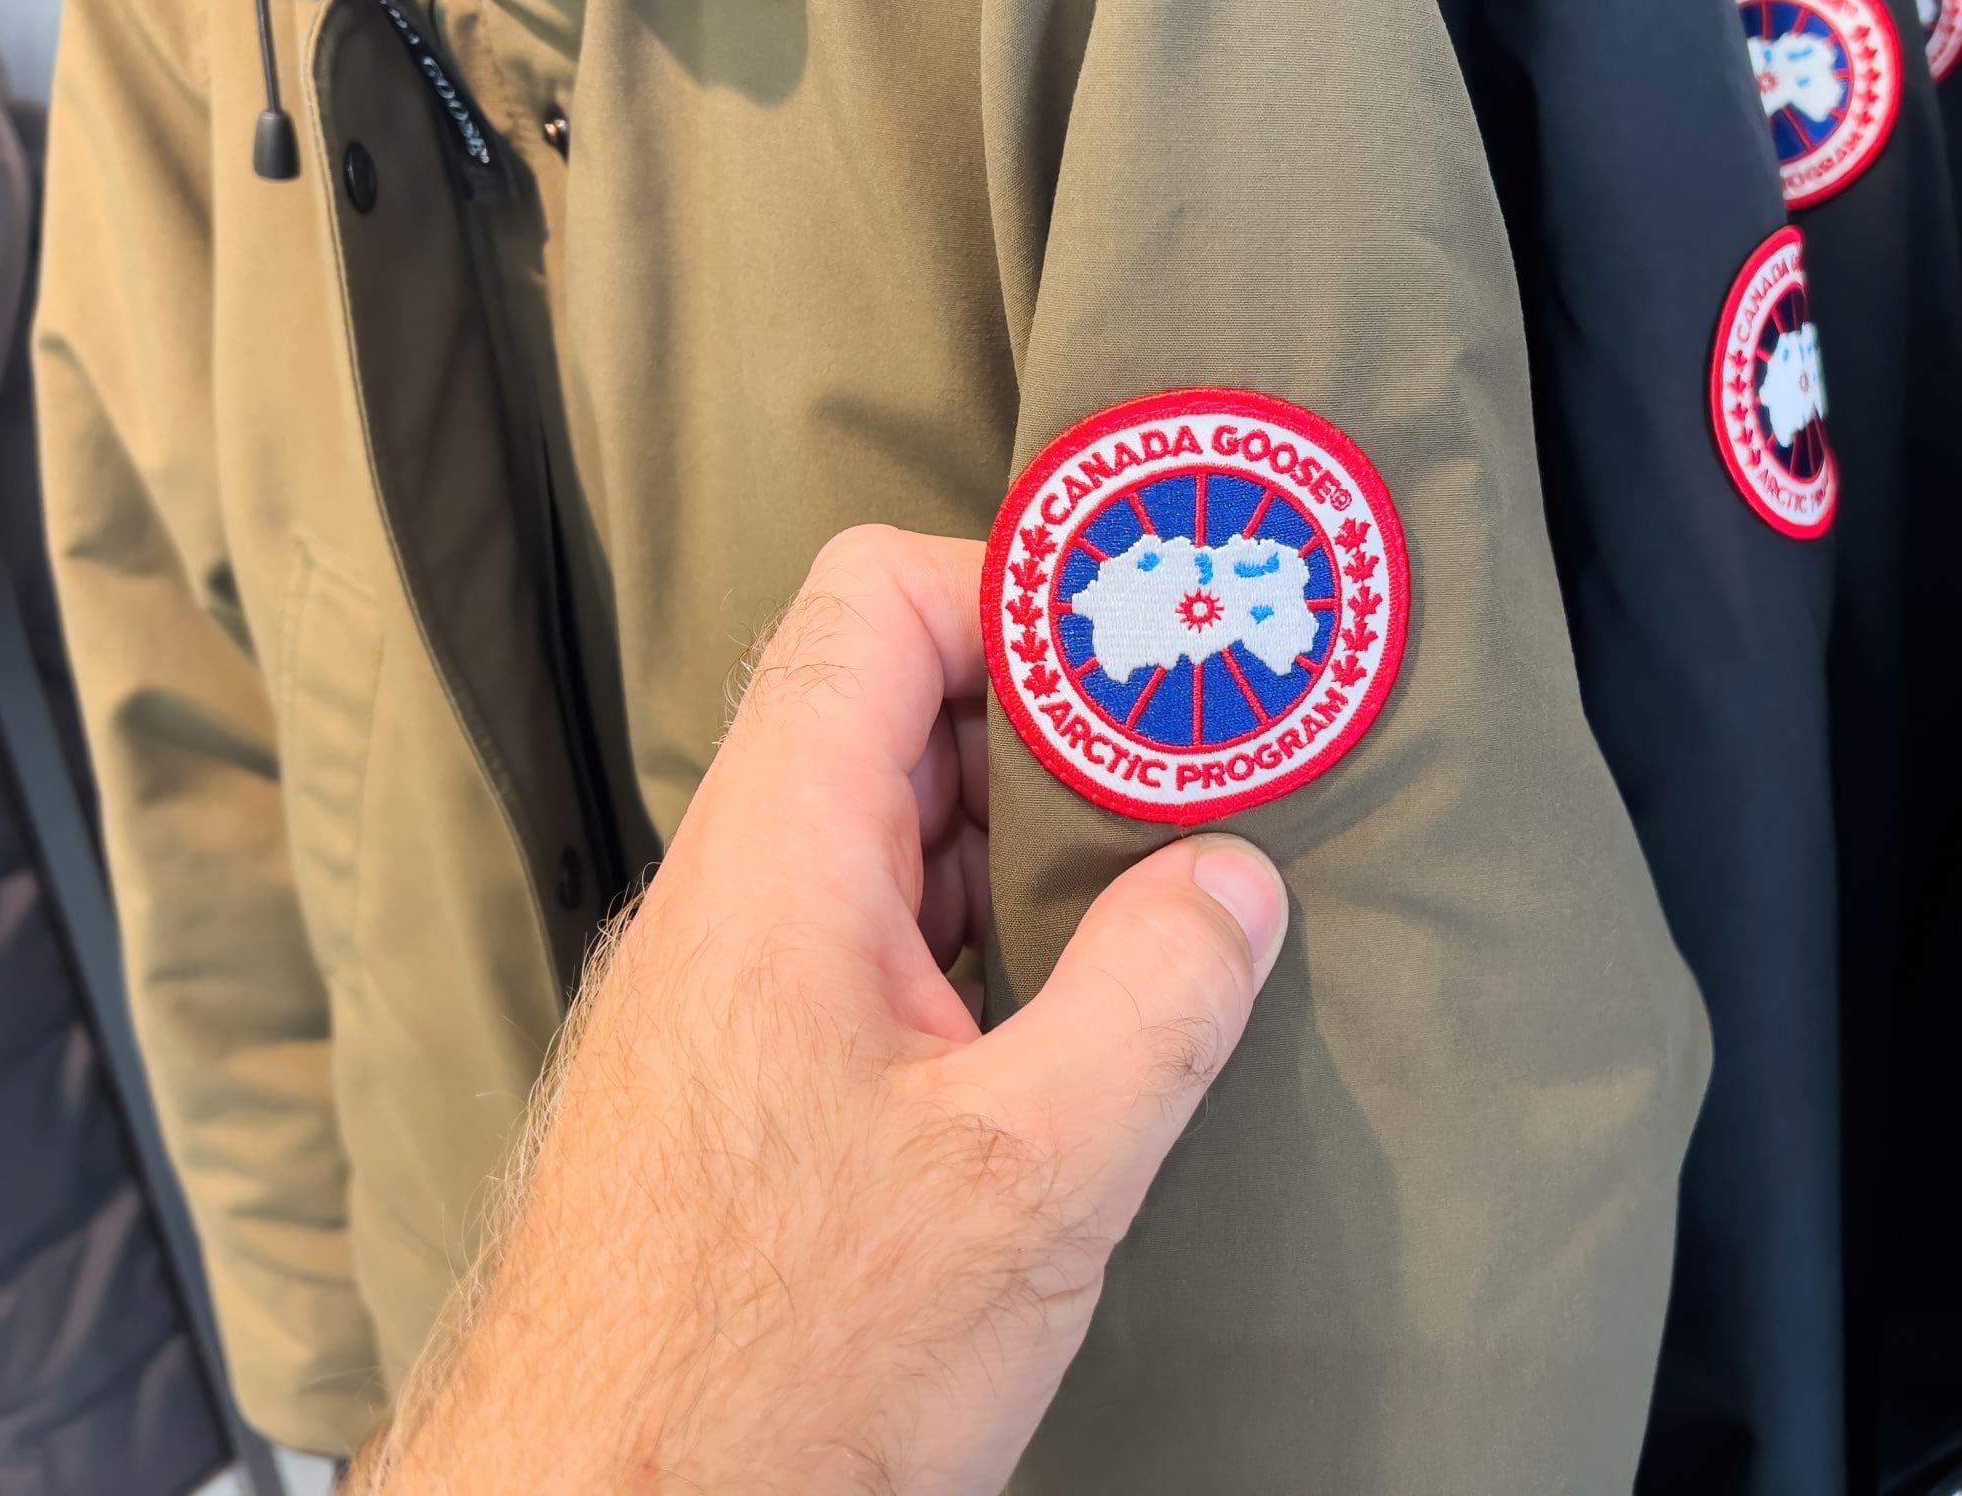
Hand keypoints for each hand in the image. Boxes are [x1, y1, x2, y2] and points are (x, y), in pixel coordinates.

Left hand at [347, 526, 1287, 1494]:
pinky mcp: (743, 1082)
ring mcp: (729, 994)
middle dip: (1052, 720)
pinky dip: (978, 938)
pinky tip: (1068, 1010)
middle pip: (890, 708)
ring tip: (1156, 878)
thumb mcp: (1026, 1178)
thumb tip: (1233, 883)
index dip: (1018, 591)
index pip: (875, 605)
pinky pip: (871, 943)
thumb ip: (1153, 1002)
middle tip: (1191, 764)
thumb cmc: (770, 1369)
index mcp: (779, 868)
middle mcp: (733, 904)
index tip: (1148, 652)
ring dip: (1020, 839)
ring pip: (885, 835)